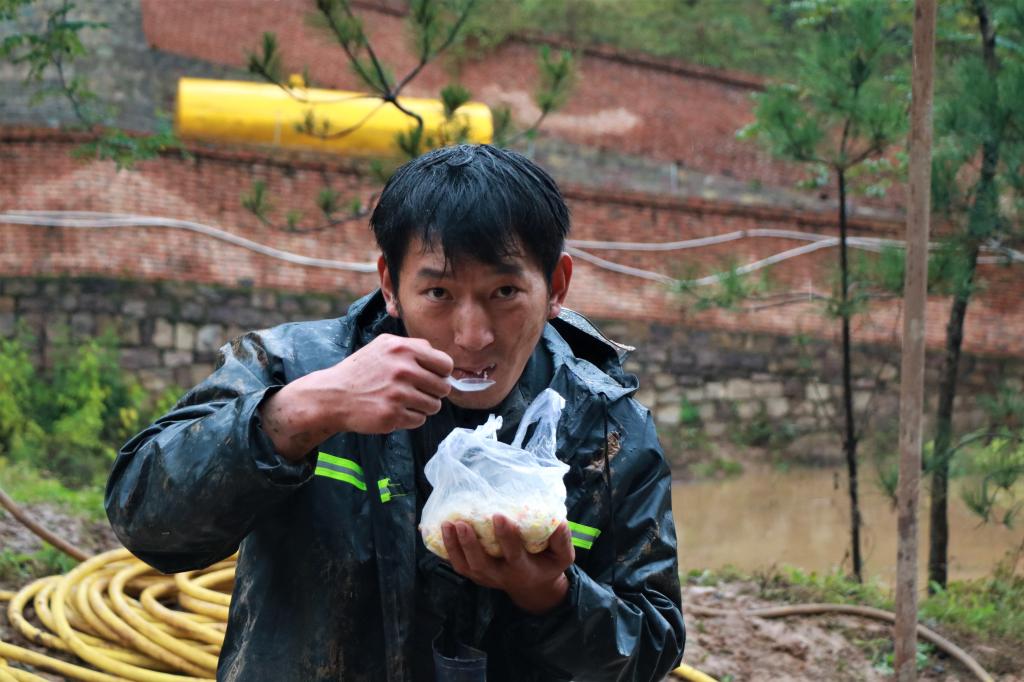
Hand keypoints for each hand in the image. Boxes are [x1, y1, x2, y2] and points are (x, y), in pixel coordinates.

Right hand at [260, 334, 452, 457]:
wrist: (333, 395)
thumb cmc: (361, 371)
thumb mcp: (384, 346)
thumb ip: (414, 347)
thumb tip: (442, 359)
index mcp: (404, 348)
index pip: (445, 364)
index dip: (442, 373)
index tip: (433, 378)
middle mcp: (403, 369)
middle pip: (443, 387)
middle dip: (433, 392)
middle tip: (417, 392)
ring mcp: (398, 393)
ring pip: (434, 406)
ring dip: (423, 407)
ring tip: (405, 402)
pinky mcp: (392, 414)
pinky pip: (420, 420)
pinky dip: (411, 418)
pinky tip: (395, 411)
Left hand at [442, 514, 574, 614]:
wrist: (532, 587)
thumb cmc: (547, 565)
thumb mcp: (562, 557)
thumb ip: (562, 540)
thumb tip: (557, 520)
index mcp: (523, 569)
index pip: (513, 554)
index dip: (506, 537)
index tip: (499, 516)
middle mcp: (500, 575)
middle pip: (481, 563)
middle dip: (470, 544)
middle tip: (462, 523)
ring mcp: (484, 576)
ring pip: (465, 566)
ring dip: (453, 546)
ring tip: (446, 524)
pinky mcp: (474, 573)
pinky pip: (456, 564)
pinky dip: (446, 549)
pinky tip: (437, 530)